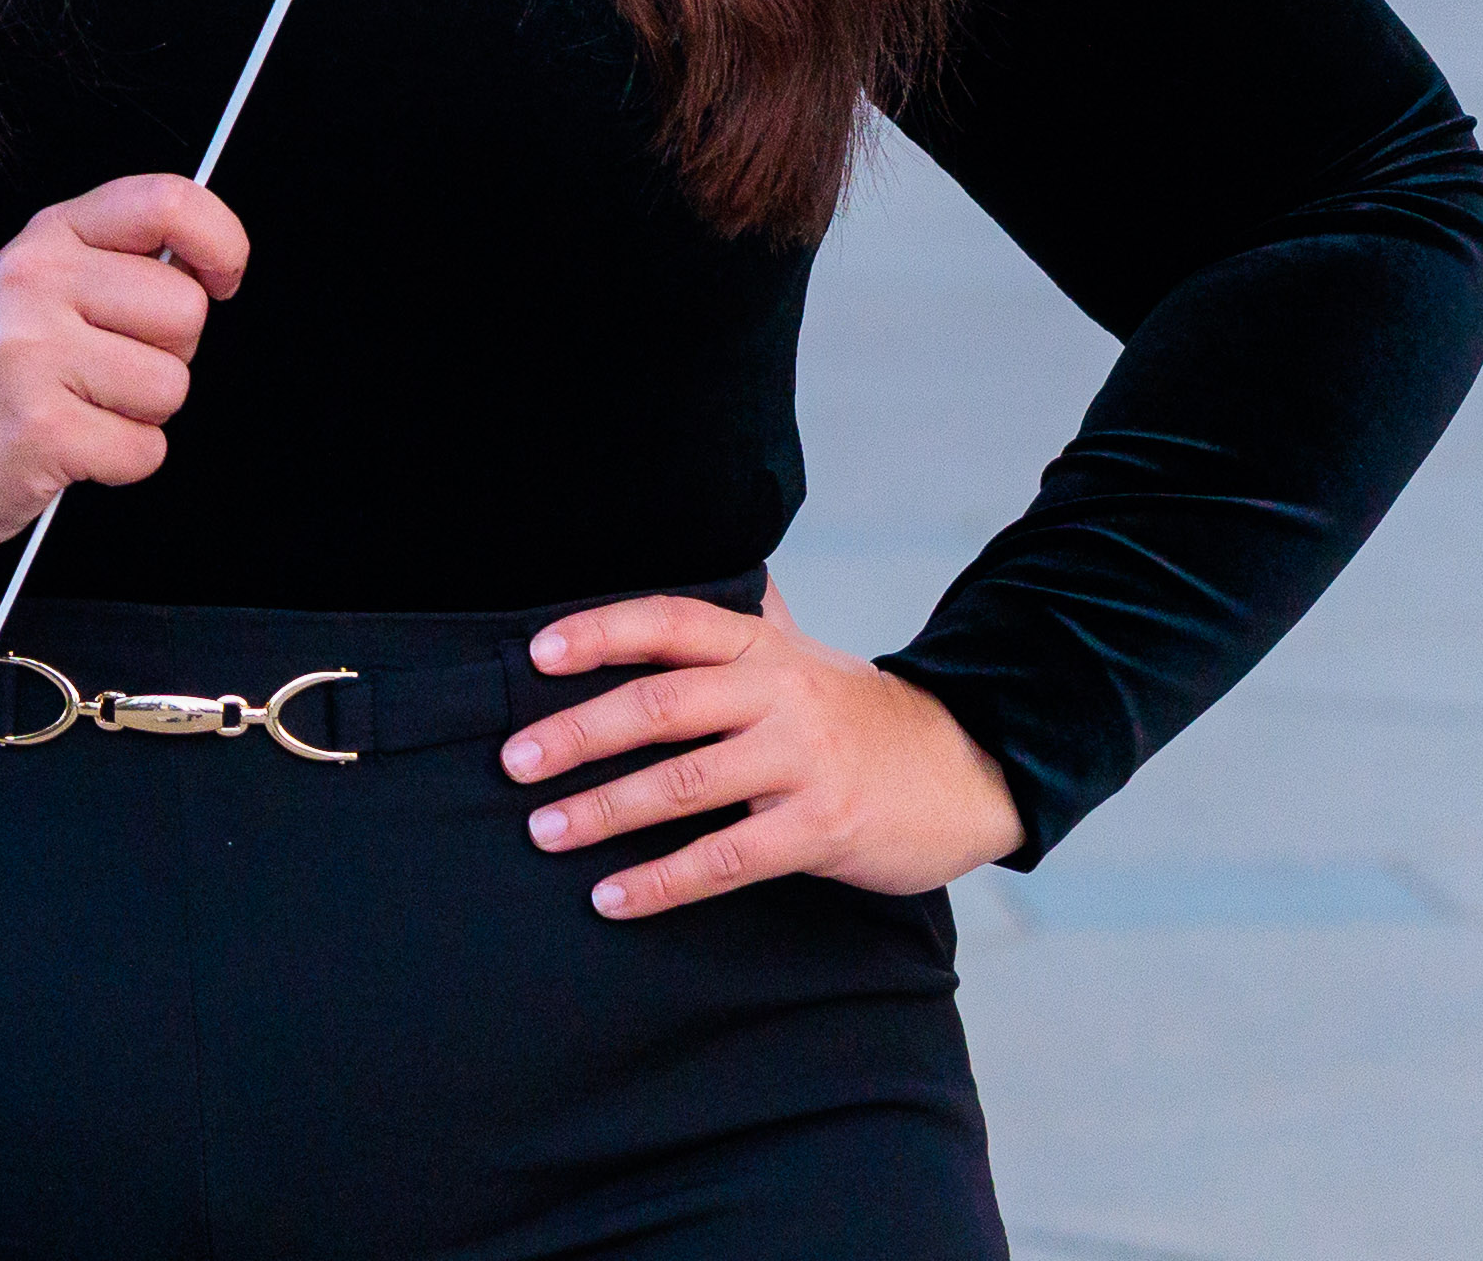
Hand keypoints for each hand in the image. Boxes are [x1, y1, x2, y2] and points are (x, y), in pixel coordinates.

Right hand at [0, 174, 248, 561]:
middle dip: (168, 354)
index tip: (223, 277)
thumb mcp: (37, 282)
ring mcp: (33, 354)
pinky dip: (121, 462)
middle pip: (186, 310)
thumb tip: (211, 264)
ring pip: (171, 386)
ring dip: (142, 414)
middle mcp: (36, 283)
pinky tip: (72, 447)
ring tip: (82, 408)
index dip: (221, 241)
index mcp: (48, 237)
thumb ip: (116, 259)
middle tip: (107, 369)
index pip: (167, 201)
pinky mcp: (40, 430)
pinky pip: (145, 449)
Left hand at [502, 589, 1023, 919]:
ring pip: (683, 784)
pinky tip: (612, 898)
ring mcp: (802, 760)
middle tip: (514, 761)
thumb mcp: (804, 657)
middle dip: (579, 733)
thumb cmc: (861, 716)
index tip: (536, 655)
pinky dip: (661, 881)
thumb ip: (745, 626)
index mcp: (766, 647)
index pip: (671, 622)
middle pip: (662, 704)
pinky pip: (724, 858)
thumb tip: (688, 586)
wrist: (968, 767)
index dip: (600, 632)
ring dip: (603, 810)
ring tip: (545, 831)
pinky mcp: (820, 827)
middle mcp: (779, 692)